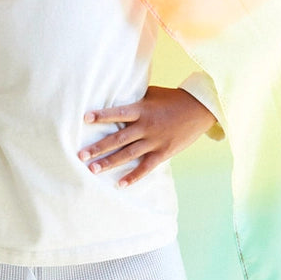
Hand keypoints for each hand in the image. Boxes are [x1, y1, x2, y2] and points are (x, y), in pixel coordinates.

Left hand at [79, 86, 216, 186]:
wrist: (199, 109)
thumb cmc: (172, 99)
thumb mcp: (151, 94)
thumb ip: (134, 99)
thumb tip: (114, 97)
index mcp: (142, 110)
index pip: (118, 113)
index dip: (102, 115)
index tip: (85, 118)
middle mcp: (146, 126)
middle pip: (118, 138)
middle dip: (99, 147)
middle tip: (80, 155)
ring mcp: (155, 141)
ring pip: (128, 154)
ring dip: (109, 163)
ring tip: (92, 170)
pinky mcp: (163, 152)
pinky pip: (146, 167)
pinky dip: (133, 177)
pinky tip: (120, 184)